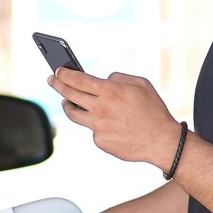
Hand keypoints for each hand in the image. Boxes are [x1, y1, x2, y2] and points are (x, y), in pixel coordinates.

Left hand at [48, 69, 182, 168]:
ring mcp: (98, 127)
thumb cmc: (154, 110)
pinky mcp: (100, 141)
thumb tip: (103, 80)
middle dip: (57, 85)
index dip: (64, 74)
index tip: (57, 71)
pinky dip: (95, 123)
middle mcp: (100, 109)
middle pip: (69, 94)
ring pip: (73, 113)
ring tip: (67, 100)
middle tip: (52, 80)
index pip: (78, 79)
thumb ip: (118, 78)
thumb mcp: (141, 84)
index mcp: (110, 91)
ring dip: (67, 105)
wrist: (161, 141)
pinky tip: (105, 122)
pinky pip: (92, 129)